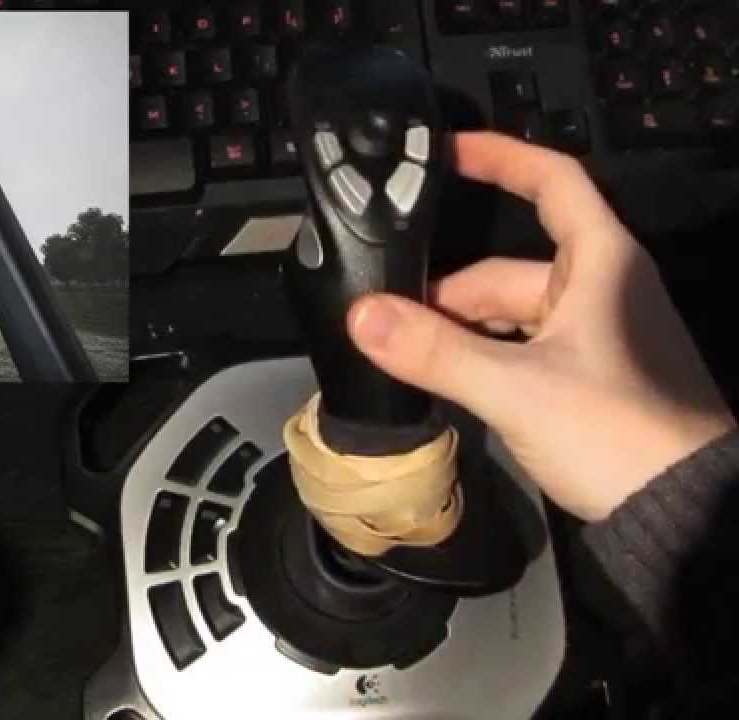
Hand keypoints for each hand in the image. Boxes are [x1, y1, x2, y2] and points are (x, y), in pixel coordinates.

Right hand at [345, 132, 734, 521]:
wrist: (685, 509)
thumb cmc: (616, 431)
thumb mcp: (516, 388)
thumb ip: (435, 352)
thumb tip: (360, 316)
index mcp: (599, 264)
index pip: (551, 181)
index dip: (499, 157)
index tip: (444, 151)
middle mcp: (600, 289)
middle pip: (506, 267)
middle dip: (446, 292)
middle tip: (386, 319)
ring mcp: (596, 335)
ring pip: (510, 314)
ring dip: (460, 331)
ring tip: (405, 357)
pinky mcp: (590, 377)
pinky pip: (521, 349)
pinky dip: (482, 358)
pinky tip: (446, 383)